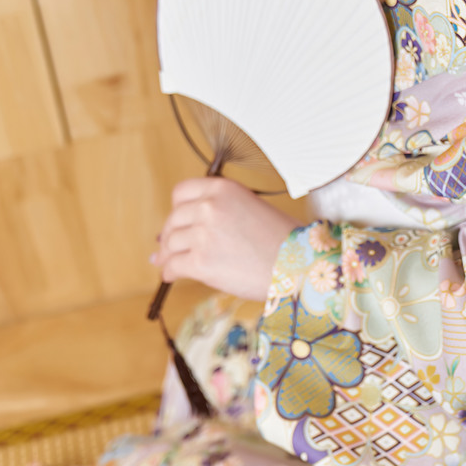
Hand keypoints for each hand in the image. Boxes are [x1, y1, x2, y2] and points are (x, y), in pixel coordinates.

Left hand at [149, 177, 299, 302]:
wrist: (297, 266)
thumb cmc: (282, 240)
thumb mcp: (250, 207)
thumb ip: (219, 211)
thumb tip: (182, 227)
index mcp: (222, 189)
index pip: (181, 192)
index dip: (177, 209)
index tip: (178, 221)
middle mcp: (210, 207)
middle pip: (173, 219)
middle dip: (169, 235)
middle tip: (169, 247)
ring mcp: (203, 235)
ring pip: (170, 244)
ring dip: (168, 255)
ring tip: (169, 263)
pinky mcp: (201, 262)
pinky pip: (173, 266)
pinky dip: (169, 272)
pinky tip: (172, 276)